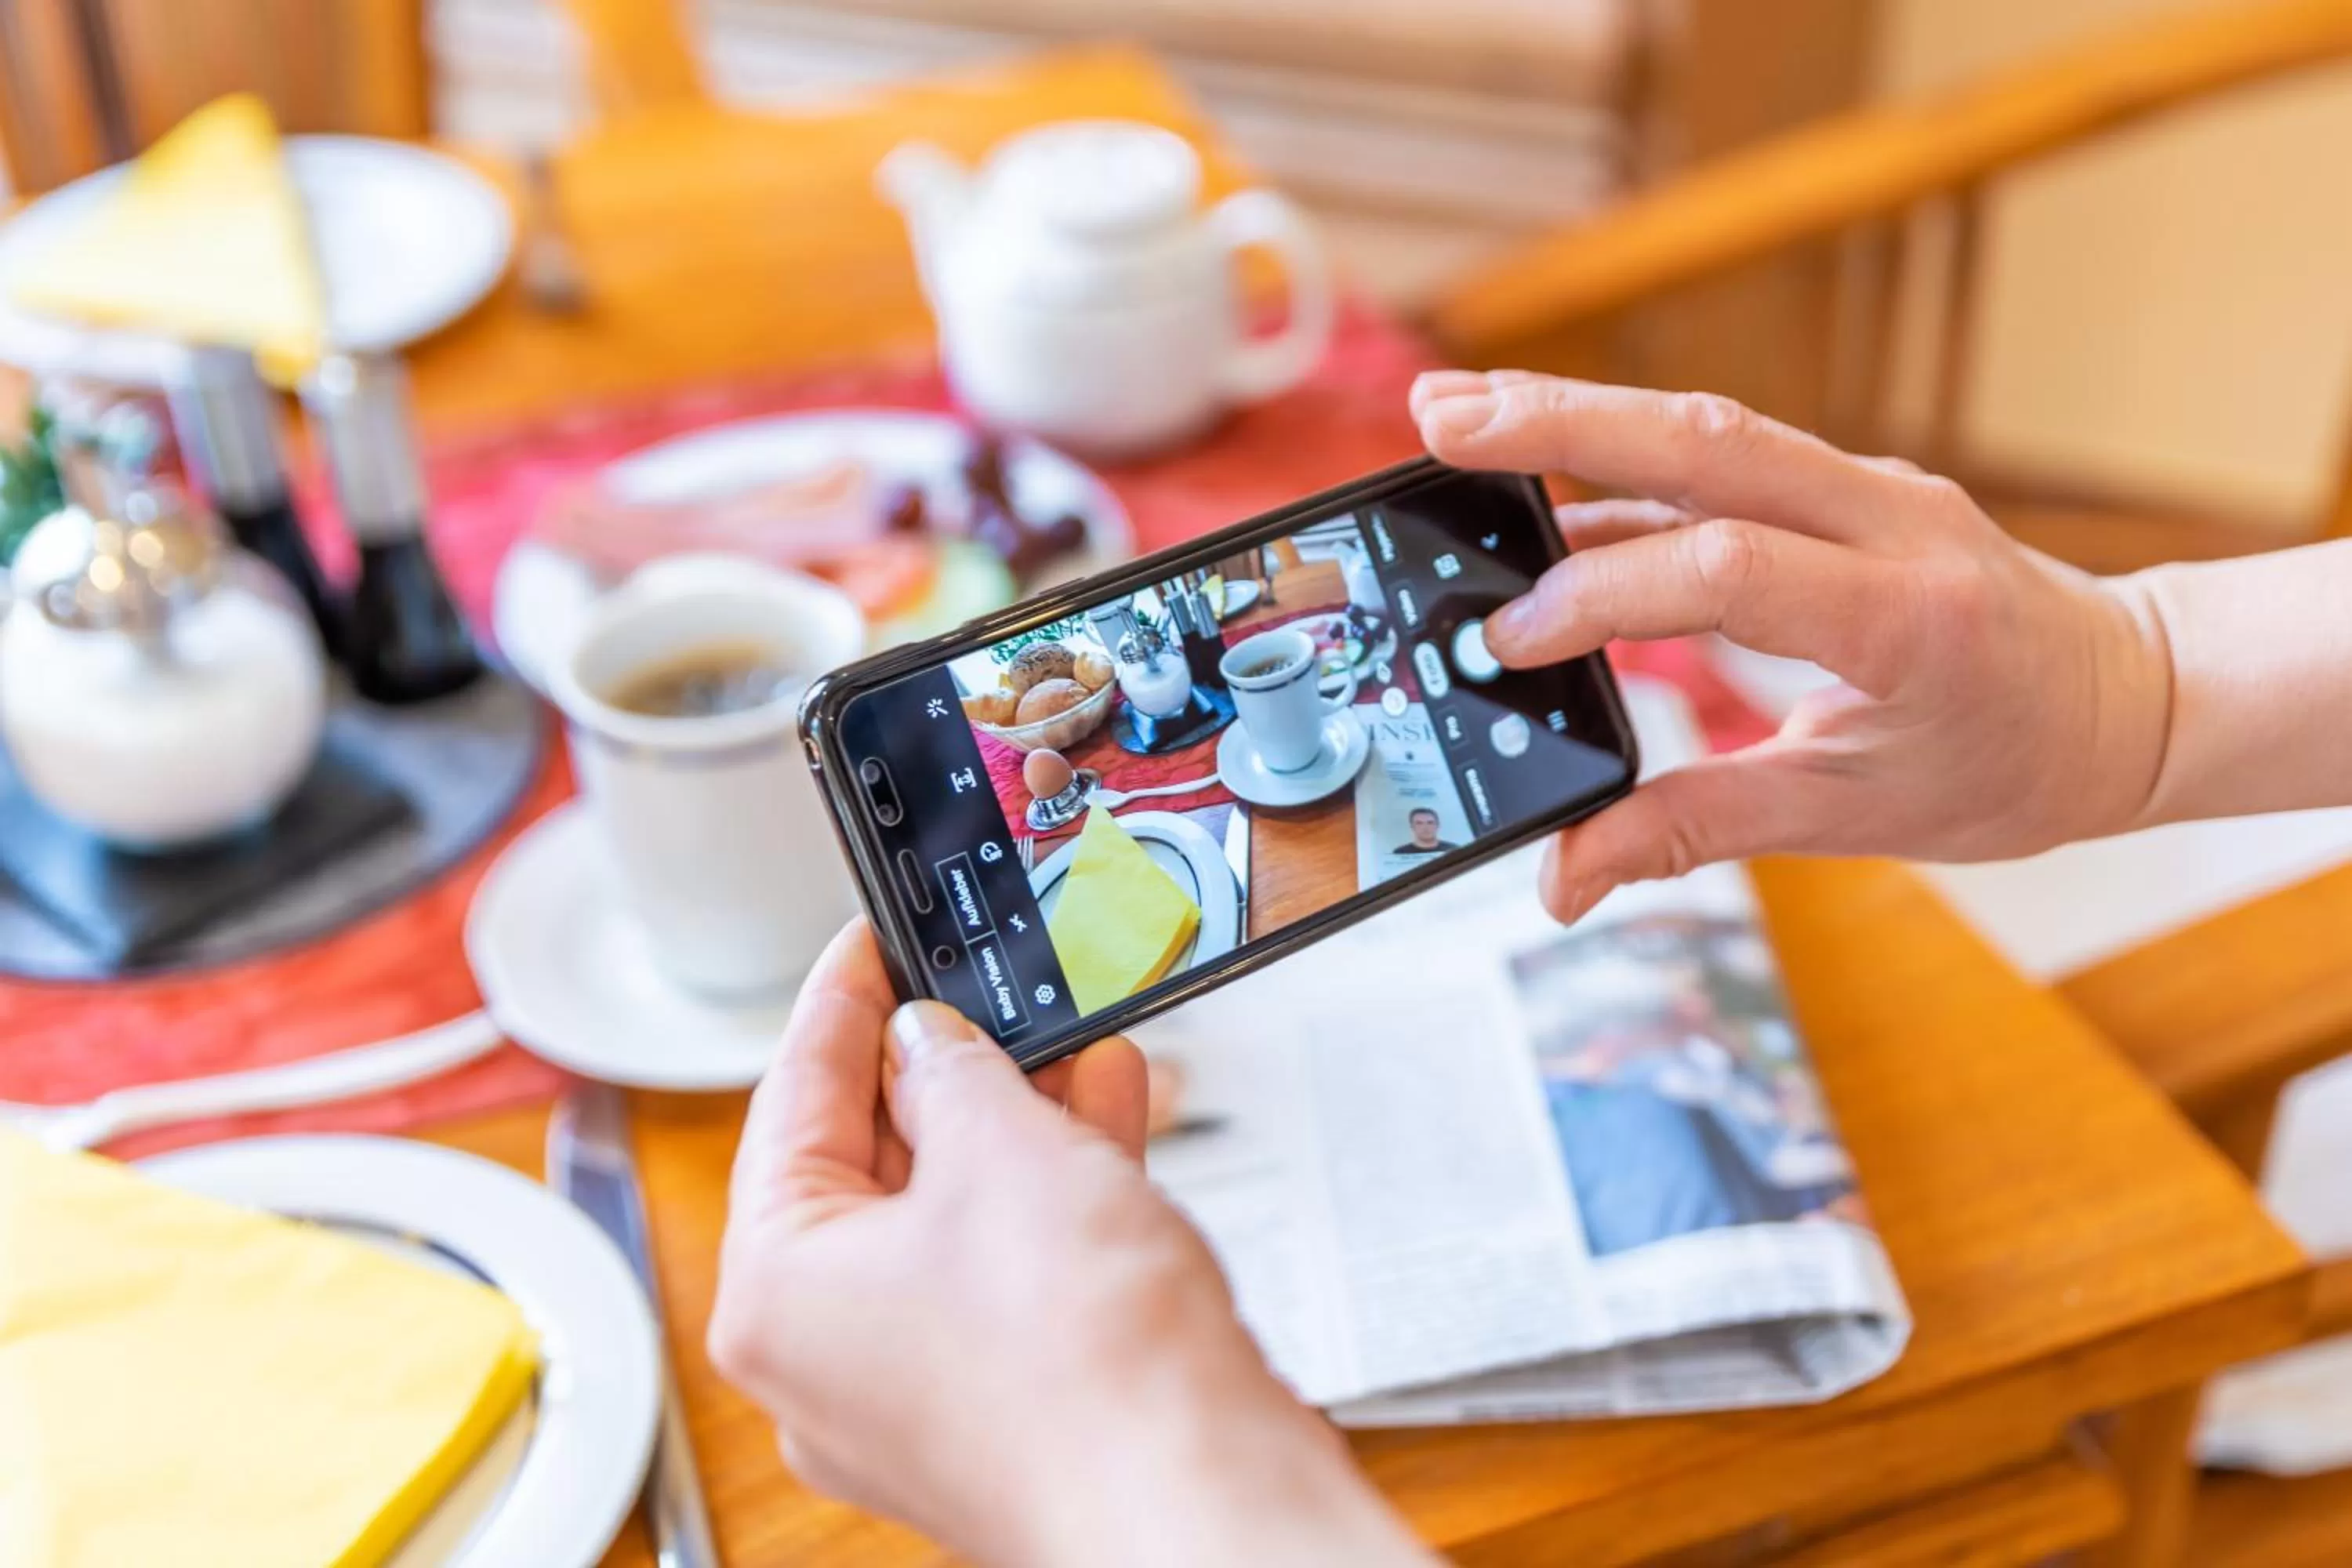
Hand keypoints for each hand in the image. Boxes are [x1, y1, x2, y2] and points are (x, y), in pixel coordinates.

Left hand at [709, 923, 1429, 1567]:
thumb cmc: (1078, 1366)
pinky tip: (1105, 1123)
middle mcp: (828, 1359)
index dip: (840, 1006)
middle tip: (978, 988)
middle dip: (945, 1068)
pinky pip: (1003, 1276)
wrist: (1194, 1493)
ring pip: (949, 1223)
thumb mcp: (999, 1147)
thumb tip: (926, 1042)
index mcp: (777, 1294)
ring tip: (1066, 1043)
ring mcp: (916, 1395)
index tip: (866, 946)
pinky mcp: (1003, 1409)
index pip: (789, 1107)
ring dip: (1012, 1124)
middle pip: (868, 1169)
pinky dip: (1048, 1199)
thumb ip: (949, 1070)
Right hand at [1412, 370, 2174, 921]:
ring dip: (1575, 412)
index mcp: (1904, 616)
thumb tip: (1561, 880)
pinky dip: (1625, 452)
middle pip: (1706, 444)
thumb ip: (1694, 829)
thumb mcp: (1854, 816)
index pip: (1728, 569)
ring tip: (1455, 414)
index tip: (1511, 644)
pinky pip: (1725, 453)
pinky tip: (1540, 472)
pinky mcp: (1845, 479)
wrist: (2132, 695)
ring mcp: (1871, 483)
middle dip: (1559, 423)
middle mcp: (1892, 519)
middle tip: (1435, 417)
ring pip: (1707, 427)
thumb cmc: (2008, 766)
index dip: (1603, 596)